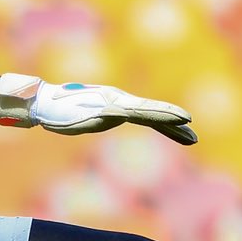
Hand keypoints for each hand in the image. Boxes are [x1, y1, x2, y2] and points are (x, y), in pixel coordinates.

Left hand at [0, 74, 196, 145]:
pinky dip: (160, 125)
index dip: (164, 114)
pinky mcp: (117, 110)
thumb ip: (80, 123)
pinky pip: (144, 118)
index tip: (183, 118)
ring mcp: (120, 104)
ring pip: (152, 116)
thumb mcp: (65, 120)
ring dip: (172, 127)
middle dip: (174, 123)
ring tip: (192, 139)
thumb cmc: (55, 112)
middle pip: (152, 112)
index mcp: (112, 103)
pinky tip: (173, 133)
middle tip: (194, 134)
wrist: (47, 101)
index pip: (143, 110)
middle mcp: (120, 101)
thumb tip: (101, 118)